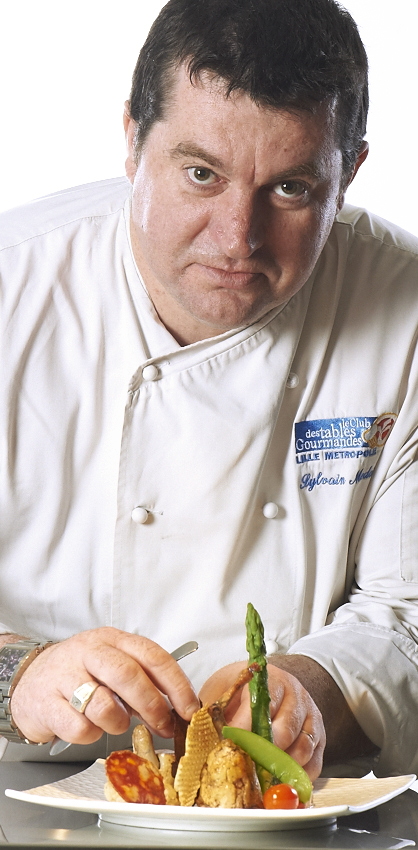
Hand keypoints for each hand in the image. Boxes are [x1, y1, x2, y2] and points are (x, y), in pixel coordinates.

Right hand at [10, 628, 199, 745]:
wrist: (28, 680)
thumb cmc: (79, 674)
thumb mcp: (112, 666)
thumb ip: (143, 682)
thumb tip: (177, 708)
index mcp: (112, 640)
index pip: (152, 656)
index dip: (177, 684)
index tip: (190, 709)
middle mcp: (89, 652)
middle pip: (129, 675)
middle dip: (152, 705)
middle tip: (163, 725)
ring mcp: (65, 675)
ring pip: (104, 705)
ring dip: (117, 722)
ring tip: (113, 721)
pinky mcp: (46, 703)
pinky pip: (80, 728)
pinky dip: (89, 734)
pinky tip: (86, 725)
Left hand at [199, 661, 324, 779]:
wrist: (273, 683)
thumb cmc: (244, 690)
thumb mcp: (226, 687)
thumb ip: (217, 707)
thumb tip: (200, 729)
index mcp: (273, 680)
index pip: (263, 704)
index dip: (246, 726)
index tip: (231, 742)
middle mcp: (296, 696)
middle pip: (285, 729)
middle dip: (263, 752)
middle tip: (245, 767)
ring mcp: (311, 717)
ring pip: (302, 748)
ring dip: (281, 768)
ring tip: (261, 780)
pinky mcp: (319, 738)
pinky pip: (315, 763)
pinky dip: (299, 778)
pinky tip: (282, 783)